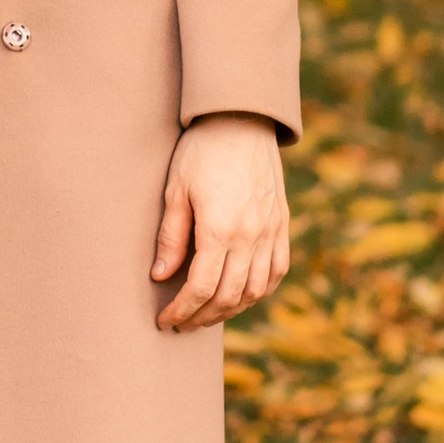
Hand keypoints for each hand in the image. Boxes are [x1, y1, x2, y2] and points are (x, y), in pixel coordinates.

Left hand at [153, 113, 290, 330]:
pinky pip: (278, 270)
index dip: (182, 310)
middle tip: (183, 323)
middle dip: (203, 317)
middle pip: (229, 297)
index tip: (165, 320)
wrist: (241, 120)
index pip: (202, 288)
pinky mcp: (282, 223)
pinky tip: (242, 296)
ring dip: (231, 309)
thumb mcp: (175, 190)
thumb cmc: (201, 151)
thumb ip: (171, 237)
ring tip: (207, 314)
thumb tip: (161, 277)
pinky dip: (260, 291)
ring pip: (256, 290)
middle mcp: (251, 236)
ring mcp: (271, 231)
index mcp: (220, 229)